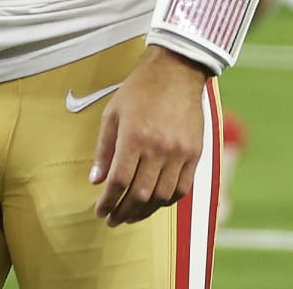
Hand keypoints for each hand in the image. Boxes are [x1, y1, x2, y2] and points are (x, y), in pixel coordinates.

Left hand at [90, 46, 208, 226]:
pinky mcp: (195, 154)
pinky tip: (154, 203)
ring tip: (131, 216)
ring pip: (162, 197)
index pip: (119, 181)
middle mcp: (158, 148)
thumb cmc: (139, 91)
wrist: (176, 72)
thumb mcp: (113, 114)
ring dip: (144, 212)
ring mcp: (180, 153)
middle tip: (113, 220)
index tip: (100, 211)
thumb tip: (96, 180)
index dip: (108, 201)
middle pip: (140, 194)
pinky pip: (182, 189)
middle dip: (123, 213)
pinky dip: (167, 201)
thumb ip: (104, 149)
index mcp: (134, 137)